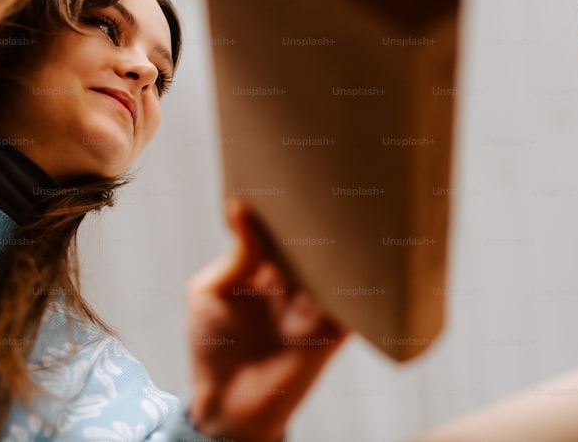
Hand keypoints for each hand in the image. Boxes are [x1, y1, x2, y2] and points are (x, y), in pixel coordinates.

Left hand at [185, 200, 345, 441]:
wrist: (227, 404)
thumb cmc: (211, 346)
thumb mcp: (209, 292)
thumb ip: (235, 256)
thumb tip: (240, 208)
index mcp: (266, 268)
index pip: (284, 230)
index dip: (291, 206)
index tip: (301, 174)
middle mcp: (295, 283)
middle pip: (318, 244)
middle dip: (326, 219)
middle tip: (335, 184)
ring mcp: (316, 307)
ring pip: (340, 269)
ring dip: (348, 247)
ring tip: (356, 214)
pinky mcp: (332, 333)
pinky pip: (355, 306)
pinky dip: (363, 287)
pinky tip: (368, 262)